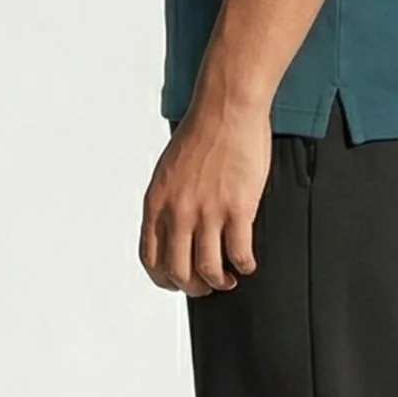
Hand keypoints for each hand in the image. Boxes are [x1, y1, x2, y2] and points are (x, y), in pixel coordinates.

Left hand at [141, 96, 271, 294]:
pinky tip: (247, 263)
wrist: (226, 109)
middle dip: (193, 288)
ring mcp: (208, 212)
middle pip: (178, 272)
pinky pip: (239, 254)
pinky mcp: (238, 209)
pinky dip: (244, 266)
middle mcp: (178, 212)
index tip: (176, 281)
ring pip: (209, 270)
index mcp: (156, 203)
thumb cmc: (202, 132)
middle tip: (205, 286)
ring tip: (228, 278)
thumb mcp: (168, 171)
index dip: (164, 278)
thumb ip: (168, 202)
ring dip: (219, 282)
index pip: (150, 258)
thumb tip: (174, 230)